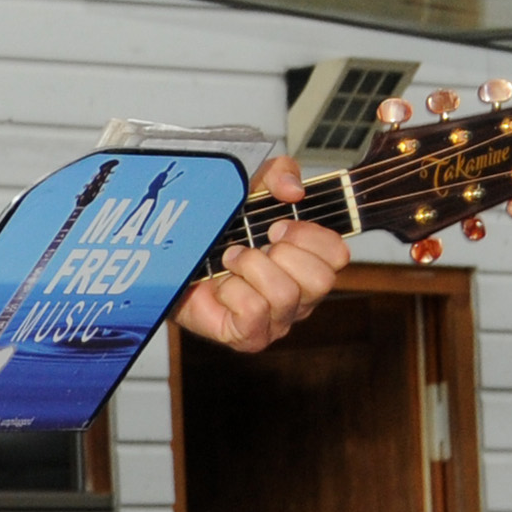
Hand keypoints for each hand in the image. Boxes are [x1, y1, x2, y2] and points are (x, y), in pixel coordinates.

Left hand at [174, 155, 348, 351]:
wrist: (173, 265)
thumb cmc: (218, 234)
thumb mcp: (250, 191)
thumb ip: (278, 174)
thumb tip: (293, 190)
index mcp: (309, 263)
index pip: (338, 254)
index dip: (309, 236)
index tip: (277, 226)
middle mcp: (301, 296)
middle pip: (320, 280)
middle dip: (280, 254)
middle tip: (251, 246)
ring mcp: (277, 321)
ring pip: (285, 295)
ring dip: (250, 268)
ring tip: (229, 262)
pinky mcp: (249, 336)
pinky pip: (254, 312)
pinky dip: (233, 292)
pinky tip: (221, 287)